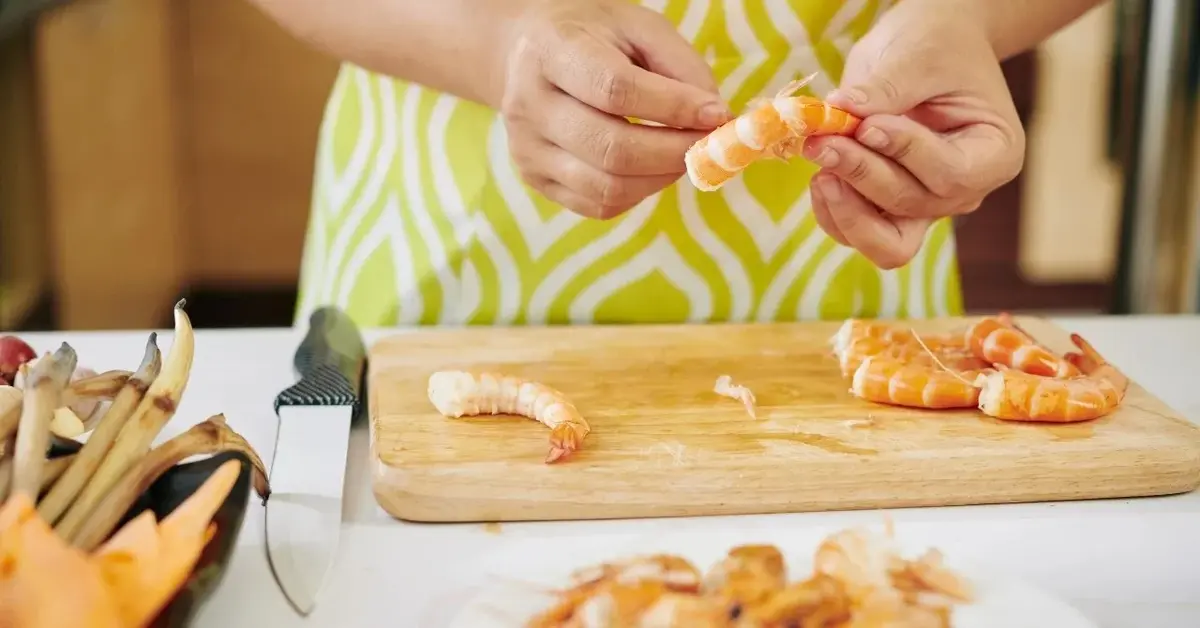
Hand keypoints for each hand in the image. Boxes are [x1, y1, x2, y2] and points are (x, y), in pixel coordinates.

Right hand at [497, 0, 729, 218]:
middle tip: (708, 145)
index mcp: (551, 50)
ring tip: (682, 155)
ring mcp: (526, 149)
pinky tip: (651, 169)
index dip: (674, 108)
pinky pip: (598, 205)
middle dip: (674, 152)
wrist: (528, 54)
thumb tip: (715, 119)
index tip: (716, 115)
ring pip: (607, 187)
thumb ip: (681, 67)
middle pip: (611, 149)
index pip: (615, 90)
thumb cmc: (594, 36)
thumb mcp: (639, 27)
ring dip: (661, 178)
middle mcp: (528, 104)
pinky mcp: (534, 180)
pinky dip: (638, 193)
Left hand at [802, 0, 1024, 268]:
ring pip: (884, 239)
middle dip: (863, 175)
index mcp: (993, 154)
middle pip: (912, 207)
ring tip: (818, 155)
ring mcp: (923, 206)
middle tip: (823, 140)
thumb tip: (840, 110)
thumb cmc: (938, 46)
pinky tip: (819, 172)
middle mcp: (963, 191)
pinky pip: (856, 232)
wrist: (926, 50)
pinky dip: (831, 211)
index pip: (950, 174)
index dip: (905, 154)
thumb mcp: (920, 53)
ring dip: (844, 204)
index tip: (867, 125)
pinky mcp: (885, 207)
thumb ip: (886, 87)